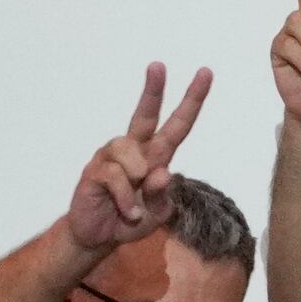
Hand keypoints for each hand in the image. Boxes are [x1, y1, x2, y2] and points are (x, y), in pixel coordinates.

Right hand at [63, 61, 213, 254]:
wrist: (98, 236)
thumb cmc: (132, 220)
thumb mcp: (158, 214)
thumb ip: (164, 196)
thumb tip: (161, 173)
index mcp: (156, 155)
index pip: (177, 125)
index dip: (192, 101)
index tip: (205, 73)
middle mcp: (134, 150)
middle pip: (144, 115)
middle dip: (153, 90)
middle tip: (158, 65)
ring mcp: (111, 158)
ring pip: (130, 154)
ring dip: (137, 183)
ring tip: (135, 206)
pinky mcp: (94, 170)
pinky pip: (116, 178)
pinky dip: (126, 200)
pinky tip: (127, 211)